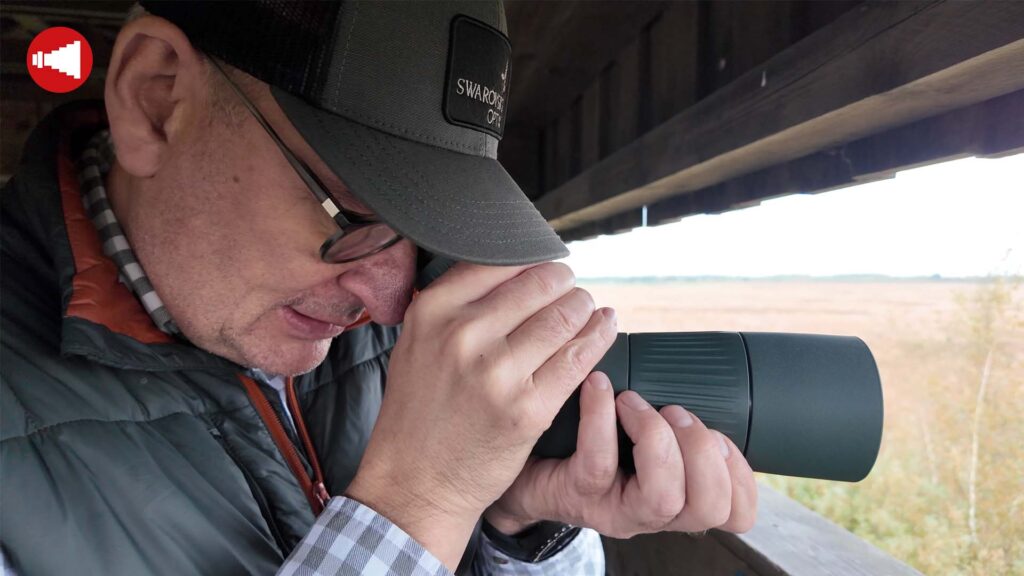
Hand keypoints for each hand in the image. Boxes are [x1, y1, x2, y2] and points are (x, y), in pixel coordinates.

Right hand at [344, 262, 616, 568]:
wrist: (416, 481)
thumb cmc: (419, 412)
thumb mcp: (417, 342)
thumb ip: (454, 304)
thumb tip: (513, 269)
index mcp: (433, 311)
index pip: (500, 262)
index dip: (532, 262)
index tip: (543, 269)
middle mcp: (464, 336)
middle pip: (539, 285)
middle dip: (563, 284)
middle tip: (570, 289)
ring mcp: (498, 373)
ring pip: (564, 316)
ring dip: (583, 308)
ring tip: (587, 309)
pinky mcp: (529, 408)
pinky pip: (578, 358)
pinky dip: (598, 337)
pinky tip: (604, 327)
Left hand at [484, 371, 757, 537]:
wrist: (525, 469)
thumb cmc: (589, 447)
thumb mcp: (642, 438)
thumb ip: (674, 420)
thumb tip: (703, 368)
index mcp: (680, 498)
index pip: (737, 512)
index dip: (742, 475)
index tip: (724, 433)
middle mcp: (653, 512)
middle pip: (708, 507)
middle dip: (704, 451)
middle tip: (677, 411)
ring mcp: (614, 508)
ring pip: (662, 498)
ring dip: (658, 438)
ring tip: (636, 402)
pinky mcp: (576, 494)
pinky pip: (598, 464)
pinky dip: (602, 419)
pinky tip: (600, 388)